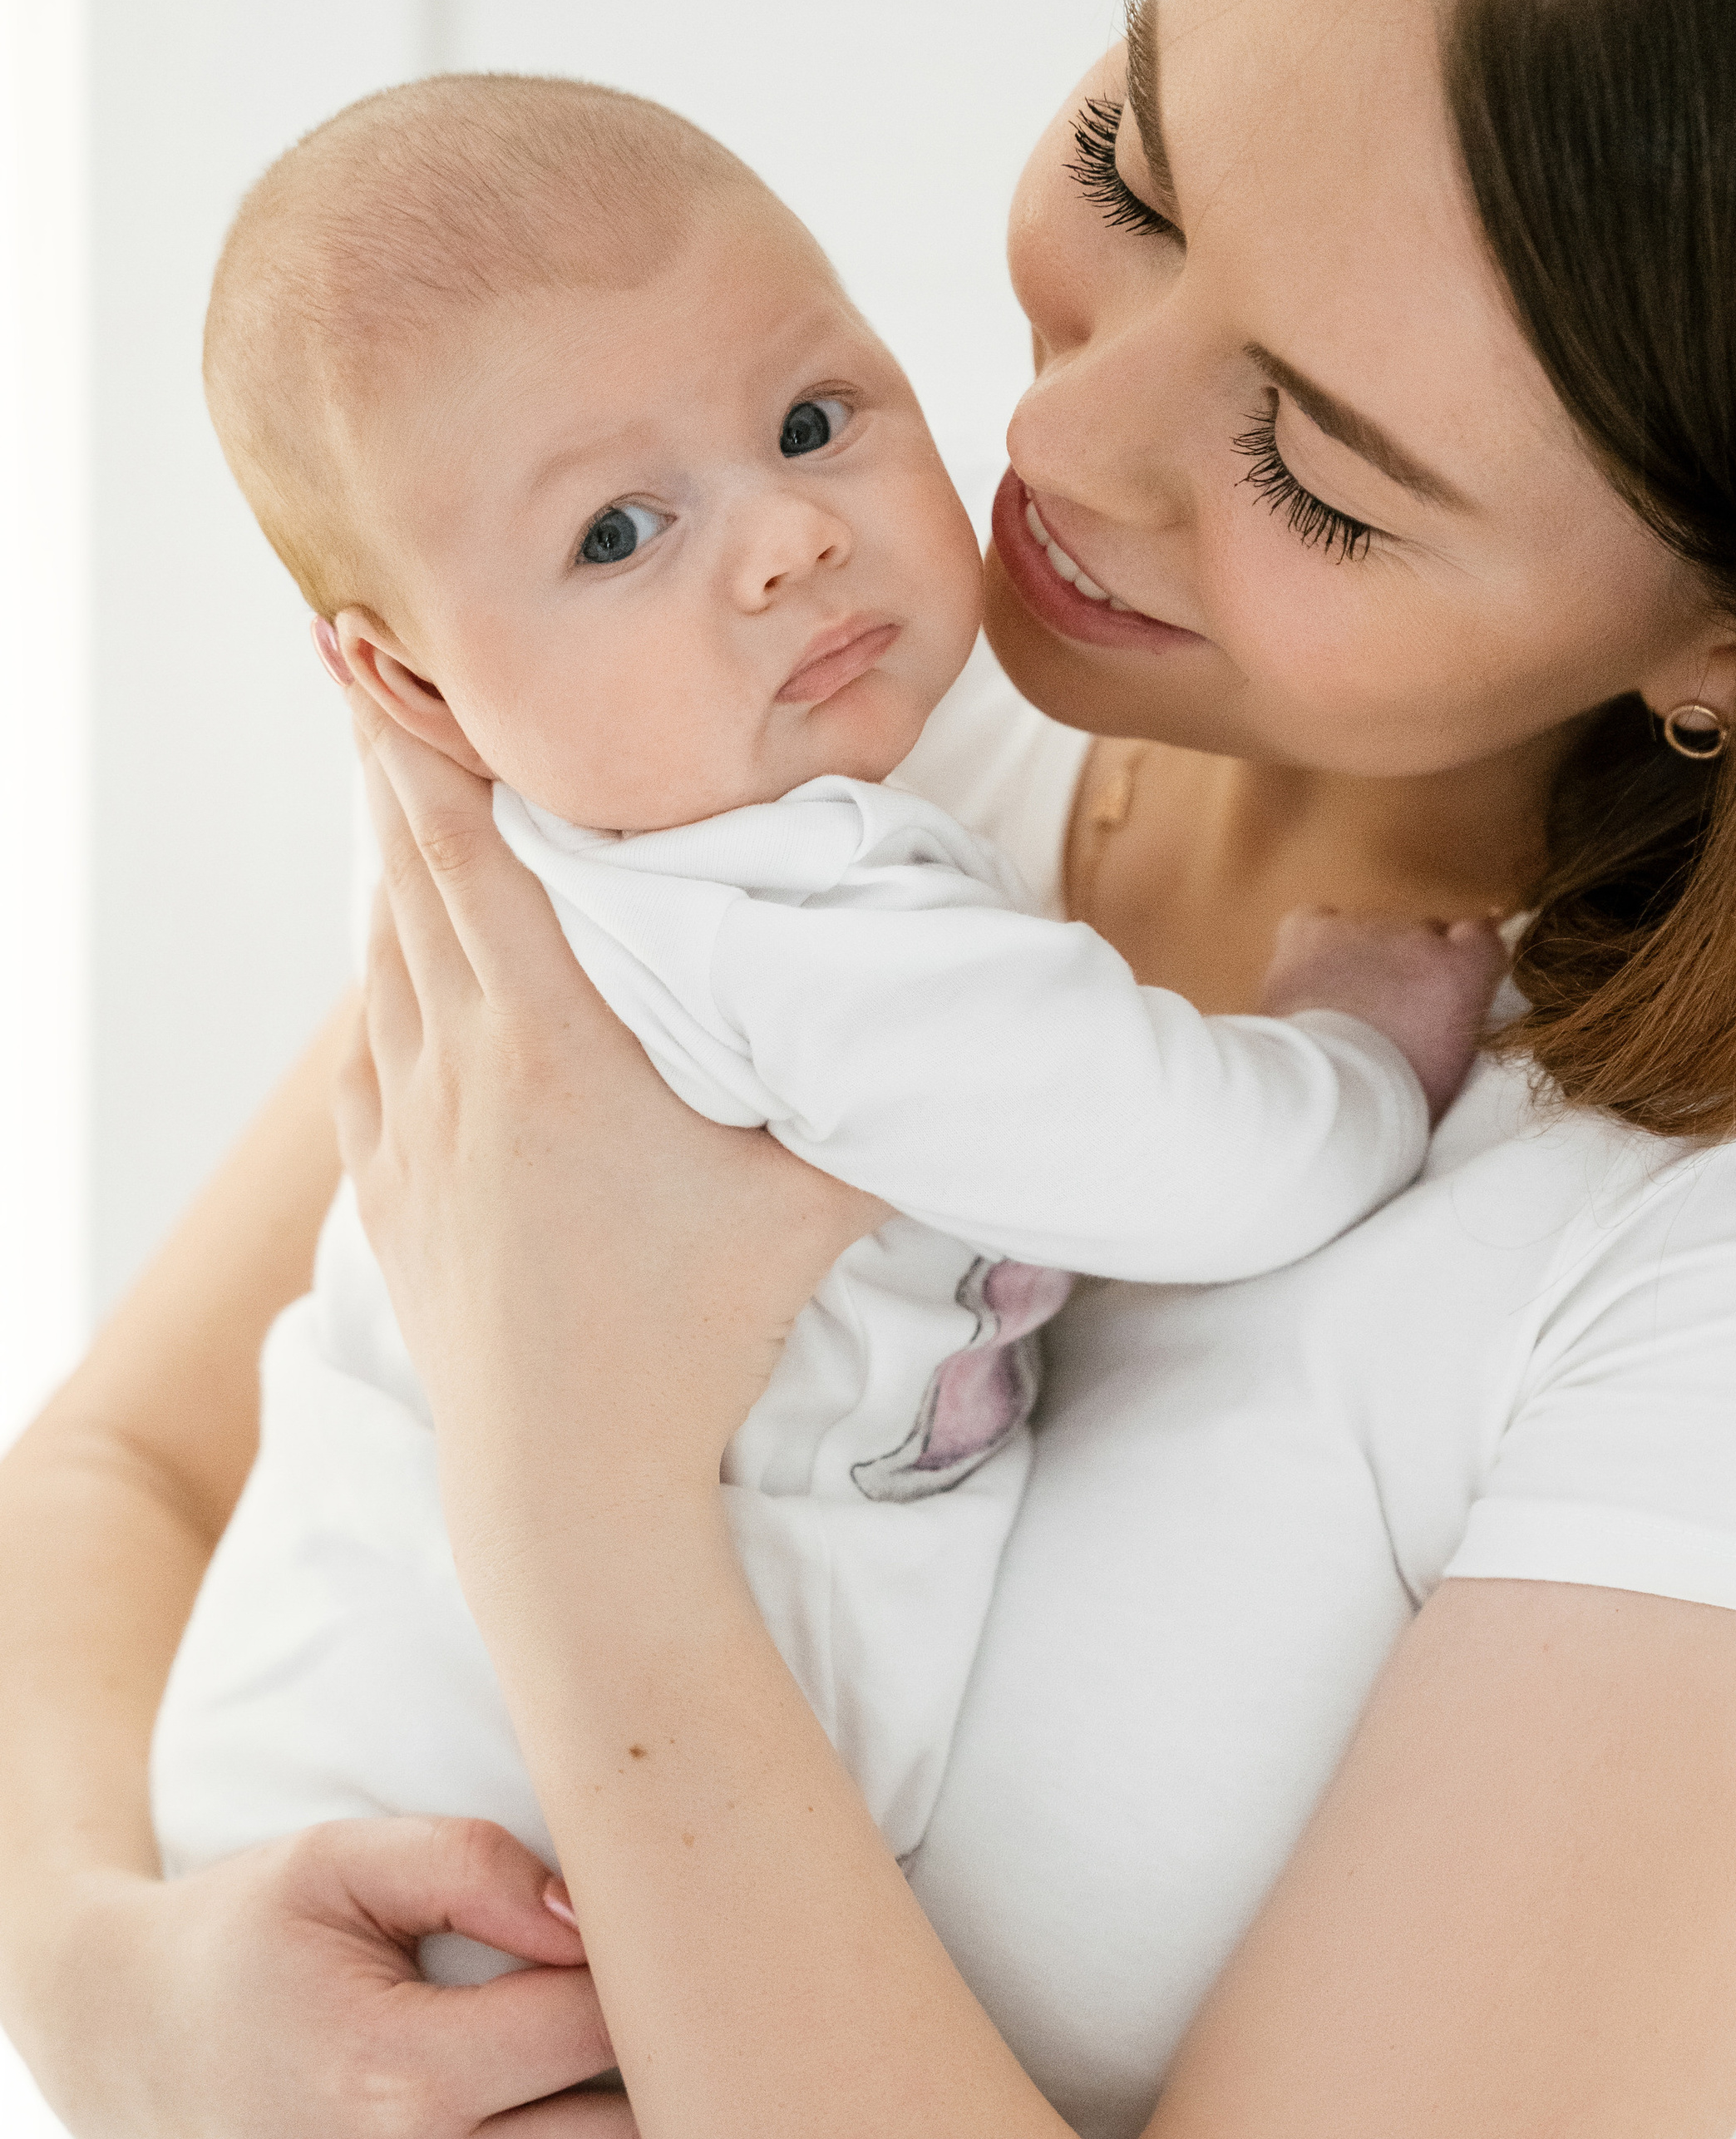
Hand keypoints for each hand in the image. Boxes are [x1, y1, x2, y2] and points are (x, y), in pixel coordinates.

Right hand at [45, 1818, 746, 2138]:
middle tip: (801, 2059)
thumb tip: (602, 1915)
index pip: (598, 2030)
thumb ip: (476, 1864)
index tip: (736, 1954)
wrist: (127, 2049)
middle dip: (721, 2106)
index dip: (678, 1987)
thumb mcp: (343, 1857)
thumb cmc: (249, 1936)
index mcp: (393, 2073)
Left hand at [336, 701, 883, 1574]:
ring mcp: (409, 1131)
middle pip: (408, 881)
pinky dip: (380, 977)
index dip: (427, 746)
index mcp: (553, 1044)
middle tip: (382, 672)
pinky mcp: (389, 1191)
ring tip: (396, 792)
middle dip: (394, 769)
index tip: (395, 658)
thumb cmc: (696, 1332)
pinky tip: (393, 960)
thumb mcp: (812, 1202)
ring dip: (389, 870)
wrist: (563, 1480)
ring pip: (381, 962)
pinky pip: (369, 1049)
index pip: (470, 854)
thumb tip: (964, 1006)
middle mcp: (459, 1067)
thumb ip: (876, 1093)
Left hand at [1261, 909, 1507, 1122]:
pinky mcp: (1310, 931)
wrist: (1322, 1097)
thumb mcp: (1453, 1066)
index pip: (1479, 936)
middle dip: (1407, 967)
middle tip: (1387, 1014)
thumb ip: (1458, 1021)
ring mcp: (1362, 929)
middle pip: (1420, 935)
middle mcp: (1418, 937)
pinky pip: (1316, 923)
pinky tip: (1307, 984)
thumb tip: (1449, 1010)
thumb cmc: (1393, 1102)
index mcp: (1462, 972)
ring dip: (1360, 962)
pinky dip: (1313, 947)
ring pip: (1368, 933)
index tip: (1445, 981)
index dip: (1460, 958)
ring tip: (1337, 1014)